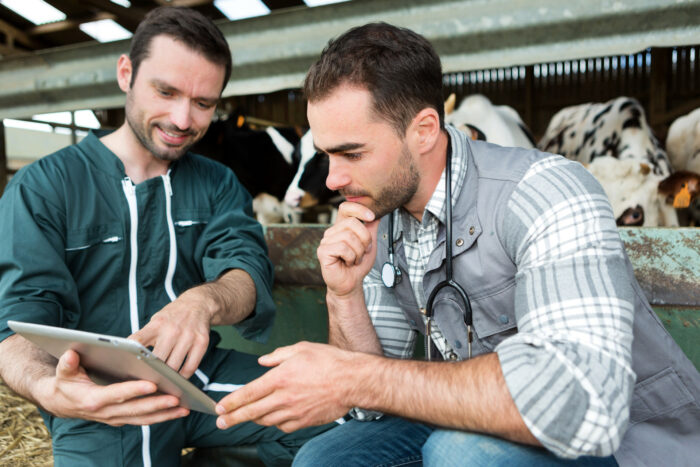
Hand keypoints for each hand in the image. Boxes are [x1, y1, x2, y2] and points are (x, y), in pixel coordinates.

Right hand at [41, 349, 188, 425]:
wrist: (61, 402)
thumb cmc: (66, 383)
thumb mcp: (63, 373)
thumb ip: (67, 364)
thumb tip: (70, 354)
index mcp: (93, 399)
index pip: (116, 394)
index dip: (134, 390)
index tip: (152, 384)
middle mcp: (106, 412)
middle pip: (135, 409)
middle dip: (157, 404)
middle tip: (177, 397)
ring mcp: (115, 418)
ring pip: (143, 418)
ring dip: (165, 414)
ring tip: (185, 406)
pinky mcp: (122, 419)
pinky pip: (144, 419)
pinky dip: (162, 416)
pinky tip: (178, 410)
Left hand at [129, 290, 211, 377]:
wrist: (197, 304)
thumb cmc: (172, 317)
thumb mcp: (155, 321)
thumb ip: (144, 337)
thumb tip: (130, 359)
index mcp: (157, 324)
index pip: (137, 341)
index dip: (129, 355)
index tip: (127, 368)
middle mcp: (172, 330)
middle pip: (157, 360)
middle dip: (151, 372)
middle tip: (147, 381)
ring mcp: (188, 336)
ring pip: (174, 366)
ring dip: (167, 377)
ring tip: (162, 382)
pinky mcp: (201, 342)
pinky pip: (190, 367)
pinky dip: (183, 376)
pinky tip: (178, 378)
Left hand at [215, 342, 354, 432]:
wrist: (353, 381)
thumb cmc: (329, 361)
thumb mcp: (301, 348)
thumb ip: (278, 355)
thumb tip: (263, 361)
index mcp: (280, 378)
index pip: (248, 393)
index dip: (231, 402)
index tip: (220, 407)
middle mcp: (284, 398)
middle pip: (252, 412)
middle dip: (233, 418)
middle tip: (221, 422)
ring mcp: (295, 412)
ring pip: (266, 421)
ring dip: (254, 420)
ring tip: (245, 418)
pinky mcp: (305, 421)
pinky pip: (283, 426)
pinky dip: (275, 423)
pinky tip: (273, 418)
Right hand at [317, 202, 379, 297]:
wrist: (351, 283)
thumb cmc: (358, 265)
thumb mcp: (369, 243)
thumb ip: (371, 228)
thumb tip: (378, 212)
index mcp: (341, 227)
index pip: (346, 207)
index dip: (359, 208)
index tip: (372, 217)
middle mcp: (332, 232)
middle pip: (352, 222)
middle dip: (365, 239)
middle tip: (364, 252)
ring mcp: (326, 241)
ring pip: (348, 236)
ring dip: (358, 251)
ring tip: (355, 259)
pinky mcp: (323, 251)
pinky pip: (343, 248)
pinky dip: (351, 257)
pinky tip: (348, 263)